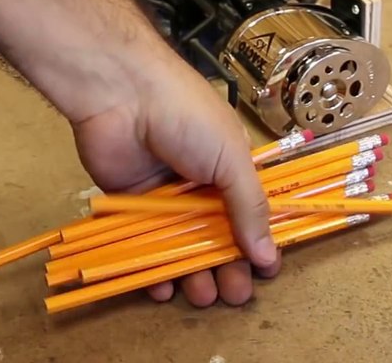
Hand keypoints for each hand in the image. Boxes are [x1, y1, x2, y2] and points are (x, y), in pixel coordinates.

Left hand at [71, 51, 280, 306]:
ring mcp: (165, 197)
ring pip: (181, 247)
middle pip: (217, 238)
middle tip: (234, 295)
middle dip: (227, 268)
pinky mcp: (130, 206)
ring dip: (192, 275)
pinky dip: (153, 270)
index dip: (258, 244)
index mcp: (232, 168)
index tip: (265, 274)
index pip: (251, 215)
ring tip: (200, 296)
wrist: (122, 95)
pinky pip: (145, 244)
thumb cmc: (187, 117)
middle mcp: (200, 185)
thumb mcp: (231, 159)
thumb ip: (249, 207)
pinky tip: (162, 288)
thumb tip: (269, 256)